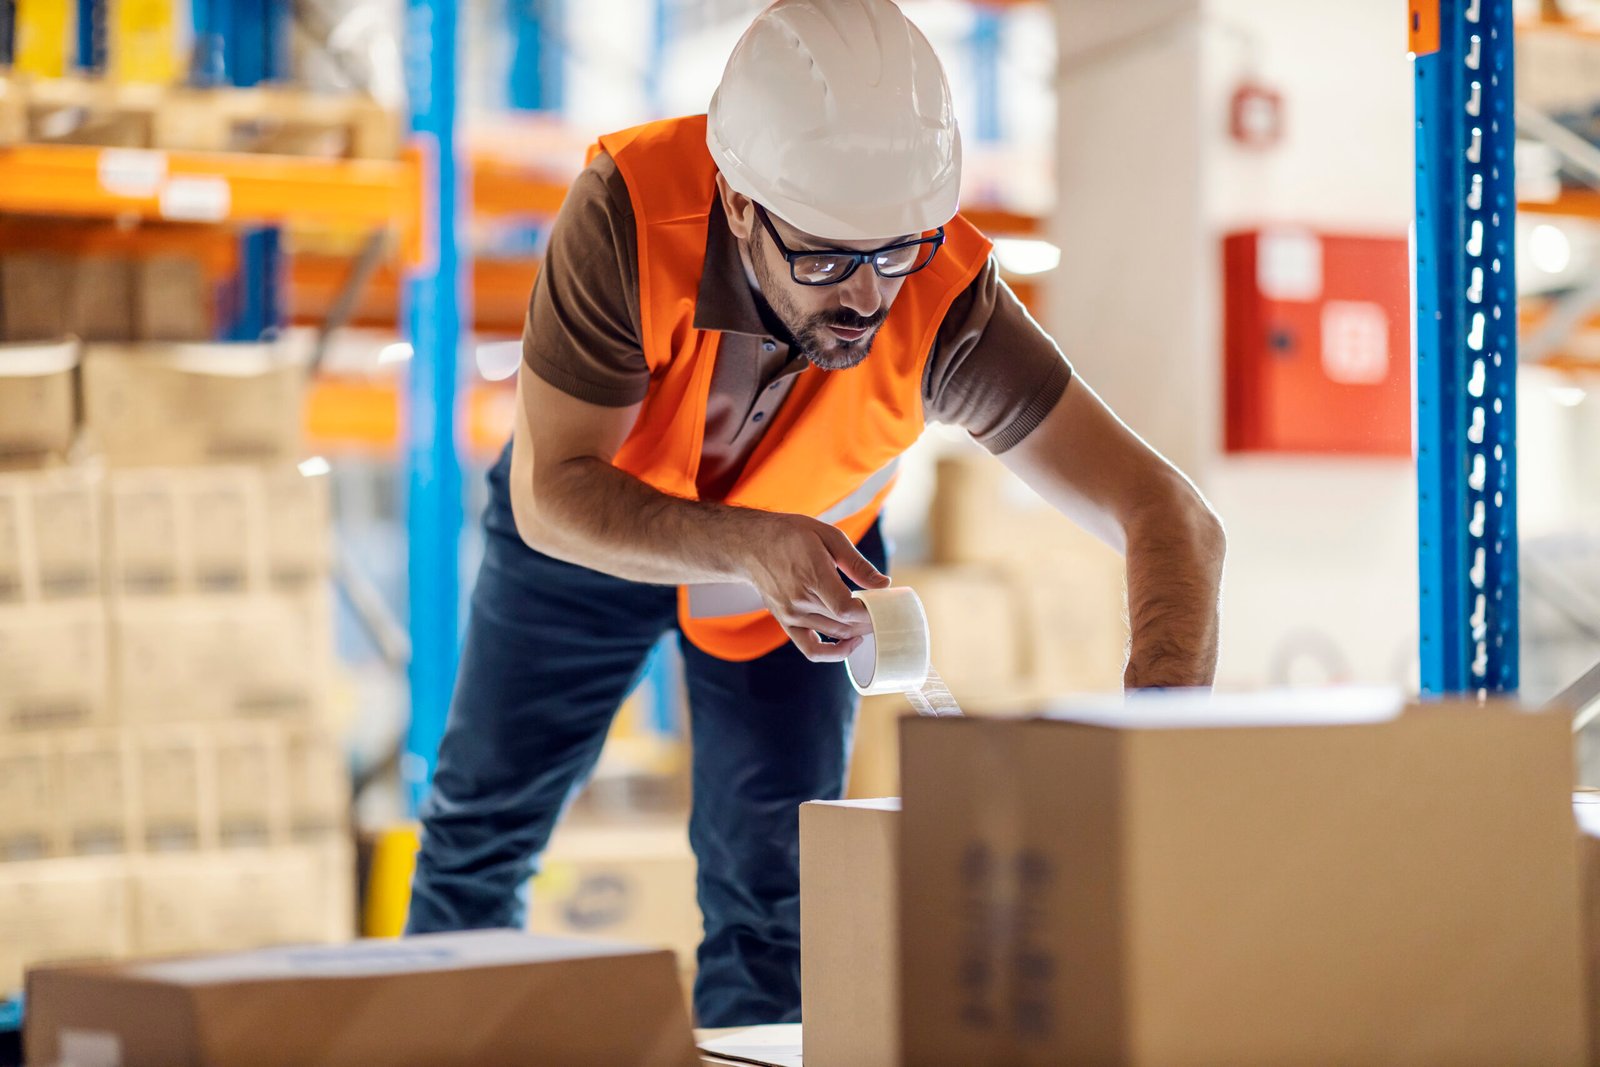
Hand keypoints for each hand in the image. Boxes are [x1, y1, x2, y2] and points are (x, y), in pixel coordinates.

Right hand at [735, 513, 891, 661]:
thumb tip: (884, 584)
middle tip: (884, 608)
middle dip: (870, 619)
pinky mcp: (786, 623)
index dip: (870, 610)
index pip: (846, 608)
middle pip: (845, 623)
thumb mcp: (829, 536)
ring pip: (835, 634)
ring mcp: (792, 615)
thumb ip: (858, 564)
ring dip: (858, 630)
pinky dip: (833, 653)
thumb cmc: (792, 535)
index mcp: (812, 576)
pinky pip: (811, 650)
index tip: (883, 602)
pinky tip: (849, 643)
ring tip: (870, 617)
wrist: (753, 545)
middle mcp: (799, 601)